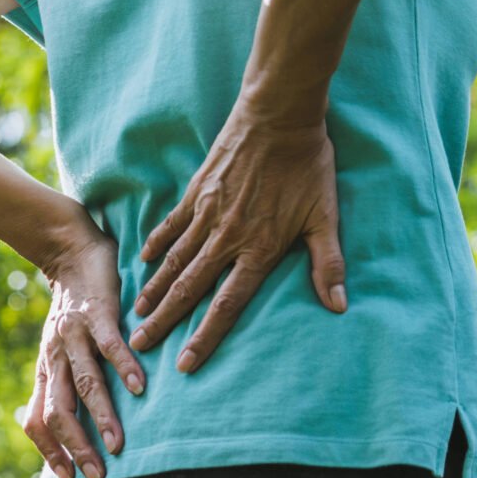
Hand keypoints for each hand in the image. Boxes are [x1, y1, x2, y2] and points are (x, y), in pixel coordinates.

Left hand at [22, 231, 145, 477]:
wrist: (69, 250)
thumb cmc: (71, 308)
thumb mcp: (58, 350)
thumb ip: (59, 384)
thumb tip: (61, 428)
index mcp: (46, 370)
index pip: (37, 420)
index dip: (49, 451)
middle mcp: (54, 357)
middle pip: (59, 411)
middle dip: (77, 447)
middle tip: (98, 476)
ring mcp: (74, 335)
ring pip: (84, 383)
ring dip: (101, 417)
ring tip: (119, 444)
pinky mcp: (96, 313)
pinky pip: (109, 345)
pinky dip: (125, 368)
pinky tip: (142, 389)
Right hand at [130, 97, 347, 372]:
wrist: (279, 114)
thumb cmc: (307, 166)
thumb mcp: (326, 216)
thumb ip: (328, 263)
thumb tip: (339, 306)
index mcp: (259, 248)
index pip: (227, 304)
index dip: (206, 337)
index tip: (186, 363)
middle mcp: (227, 237)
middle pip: (189, 289)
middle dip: (164, 321)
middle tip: (140, 345)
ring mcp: (207, 214)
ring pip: (174, 261)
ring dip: (154, 290)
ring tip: (137, 314)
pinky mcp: (196, 193)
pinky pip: (171, 225)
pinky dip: (156, 244)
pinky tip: (143, 262)